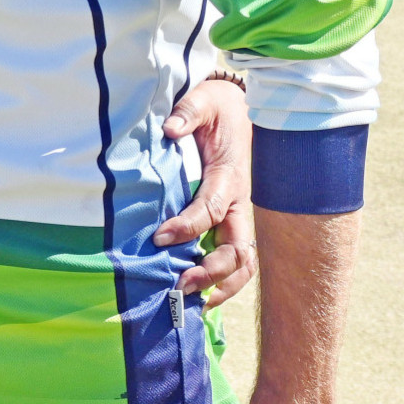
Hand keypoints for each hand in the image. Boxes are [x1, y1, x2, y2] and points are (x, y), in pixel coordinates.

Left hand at [156, 77, 256, 308]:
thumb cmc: (218, 107)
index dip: (187, 227)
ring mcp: (238, 215)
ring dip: (221, 285)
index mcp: (229, 176)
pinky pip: (236, 258)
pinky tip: (202, 296)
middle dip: (211, 271)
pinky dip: (223, 281)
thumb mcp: (203, 101)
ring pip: (243, 262)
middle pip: (238, 250)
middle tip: (179, 284)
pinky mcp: (232, 221)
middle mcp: (238, 202)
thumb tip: (171, 129)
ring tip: (193, 302)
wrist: (240, 108)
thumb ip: (188, 113)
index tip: (160, 238)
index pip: (211, 209)